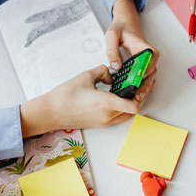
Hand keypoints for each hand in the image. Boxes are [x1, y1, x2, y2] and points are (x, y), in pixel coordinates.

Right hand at [21, 65, 155, 136]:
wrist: (50, 112)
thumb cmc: (65, 95)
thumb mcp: (86, 76)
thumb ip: (103, 71)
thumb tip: (111, 74)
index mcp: (106, 103)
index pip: (134, 104)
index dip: (142, 93)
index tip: (144, 82)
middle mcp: (107, 116)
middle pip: (134, 109)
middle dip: (141, 96)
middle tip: (144, 82)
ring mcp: (104, 122)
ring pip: (126, 114)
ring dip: (133, 103)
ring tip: (134, 88)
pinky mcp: (99, 124)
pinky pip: (118, 116)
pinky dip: (123, 107)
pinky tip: (120, 96)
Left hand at [107, 0, 159, 102]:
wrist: (126, 25)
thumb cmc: (121, 29)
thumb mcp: (112, 35)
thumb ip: (112, 50)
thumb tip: (116, 66)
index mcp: (144, 46)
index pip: (149, 60)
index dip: (145, 71)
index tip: (138, 80)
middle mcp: (150, 55)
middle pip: (151, 73)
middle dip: (145, 86)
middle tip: (137, 96)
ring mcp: (148, 62)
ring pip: (150, 78)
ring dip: (144, 89)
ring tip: (136, 99)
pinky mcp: (144, 66)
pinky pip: (146, 78)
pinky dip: (141, 86)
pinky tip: (134, 94)